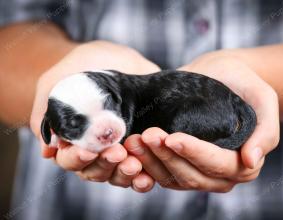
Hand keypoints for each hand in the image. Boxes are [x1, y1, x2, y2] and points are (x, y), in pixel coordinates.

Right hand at [30, 41, 158, 190]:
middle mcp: (96, 149)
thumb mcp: (57, 80)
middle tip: (118, 153)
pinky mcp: (143, 147)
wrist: (118, 55)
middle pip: (94, 171)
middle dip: (105, 165)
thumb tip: (47, 150)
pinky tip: (149, 175)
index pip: (71, 161)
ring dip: (125, 173)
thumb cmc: (84, 64)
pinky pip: (144, 169)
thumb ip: (47, 111)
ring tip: (135, 163)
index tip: (89, 151)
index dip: (78, 159)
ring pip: (118, 174)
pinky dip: (144, 175)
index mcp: (74, 140)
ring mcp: (120, 149)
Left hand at [124, 53, 278, 191]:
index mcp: (242, 162)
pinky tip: (132, 148)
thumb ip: (266, 130)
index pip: (217, 164)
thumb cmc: (242, 83)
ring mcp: (197, 170)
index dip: (195, 153)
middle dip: (166, 157)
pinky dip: (145, 164)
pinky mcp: (178, 163)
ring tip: (134, 140)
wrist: (220, 74)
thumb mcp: (263, 98)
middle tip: (147, 135)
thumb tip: (252, 160)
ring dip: (151, 162)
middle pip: (191, 175)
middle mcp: (219, 173)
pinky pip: (160, 173)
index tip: (173, 137)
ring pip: (172, 177)